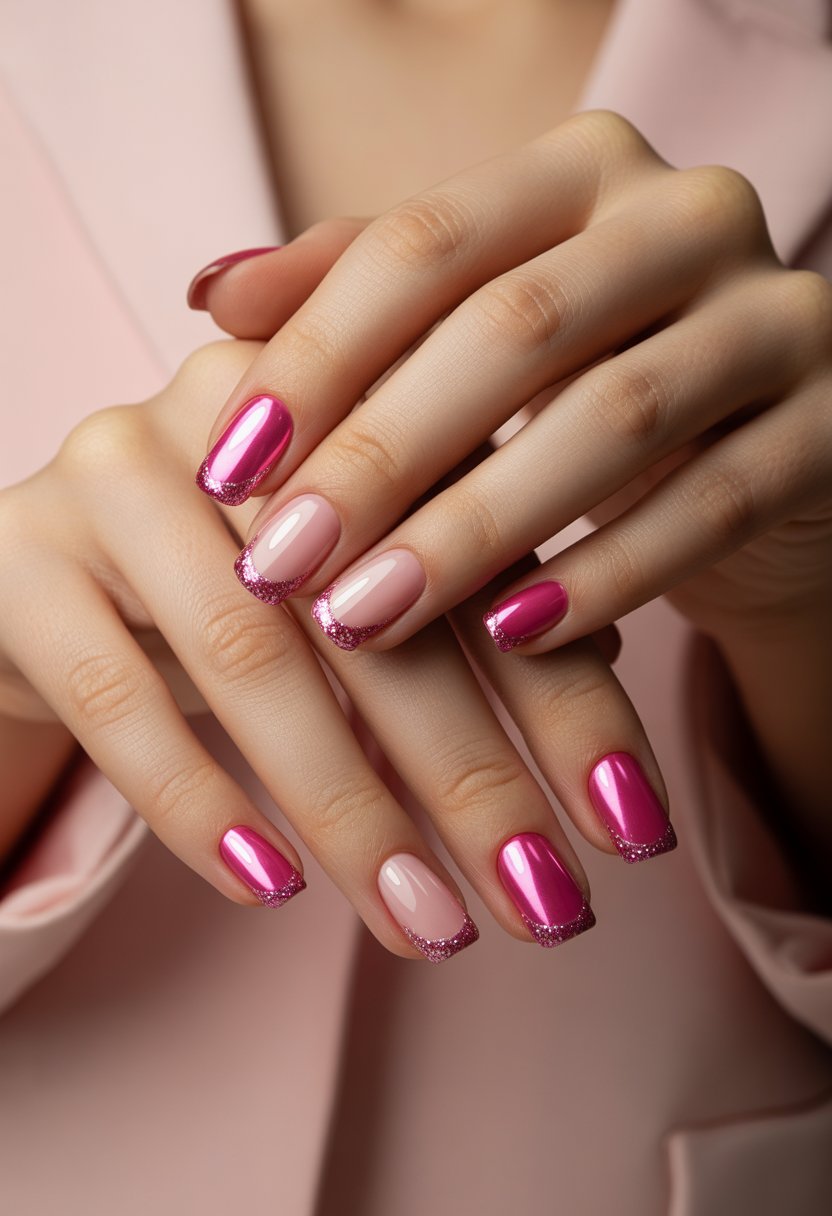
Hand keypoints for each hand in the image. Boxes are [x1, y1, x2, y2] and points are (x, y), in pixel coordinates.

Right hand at [0, 271, 671, 967]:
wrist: (53, 566)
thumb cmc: (243, 581)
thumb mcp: (359, 592)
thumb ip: (472, 636)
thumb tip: (604, 778)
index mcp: (350, 395)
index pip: (484, 555)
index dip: (566, 697)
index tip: (627, 831)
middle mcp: (236, 409)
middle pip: (377, 604)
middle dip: (472, 771)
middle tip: (542, 903)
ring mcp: (115, 473)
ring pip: (251, 656)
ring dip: (349, 807)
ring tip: (425, 925)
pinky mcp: (20, 558)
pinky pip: (116, 695)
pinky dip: (199, 802)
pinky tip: (271, 886)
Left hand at [193, 110, 830, 668]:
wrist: (753, 452)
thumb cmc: (582, 386)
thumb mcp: (470, 335)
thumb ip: (357, 298)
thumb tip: (212, 293)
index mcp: (581, 171)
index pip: (424, 245)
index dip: (313, 357)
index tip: (221, 471)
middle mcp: (688, 214)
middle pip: (515, 327)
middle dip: (381, 456)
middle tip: (279, 563)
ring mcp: (778, 315)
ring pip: (615, 418)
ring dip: (476, 529)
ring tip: (367, 615)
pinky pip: (716, 502)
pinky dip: (609, 575)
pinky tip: (513, 638)